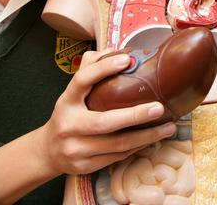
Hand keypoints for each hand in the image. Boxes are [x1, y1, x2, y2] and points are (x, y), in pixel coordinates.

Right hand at [36, 49, 175, 176]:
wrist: (48, 151)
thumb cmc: (69, 114)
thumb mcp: (72, 92)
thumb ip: (90, 68)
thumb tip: (116, 50)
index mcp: (67, 101)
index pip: (82, 80)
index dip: (103, 68)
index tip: (128, 60)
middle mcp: (69, 125)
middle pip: (104, 122)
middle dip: (135, 116)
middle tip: (159, 107)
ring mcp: (76, 149)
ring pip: (117, 144)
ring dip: (146, 137)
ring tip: (168, 127)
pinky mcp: (85, 166)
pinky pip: (117, 157)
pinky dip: (138, 147)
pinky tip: (153, 139)